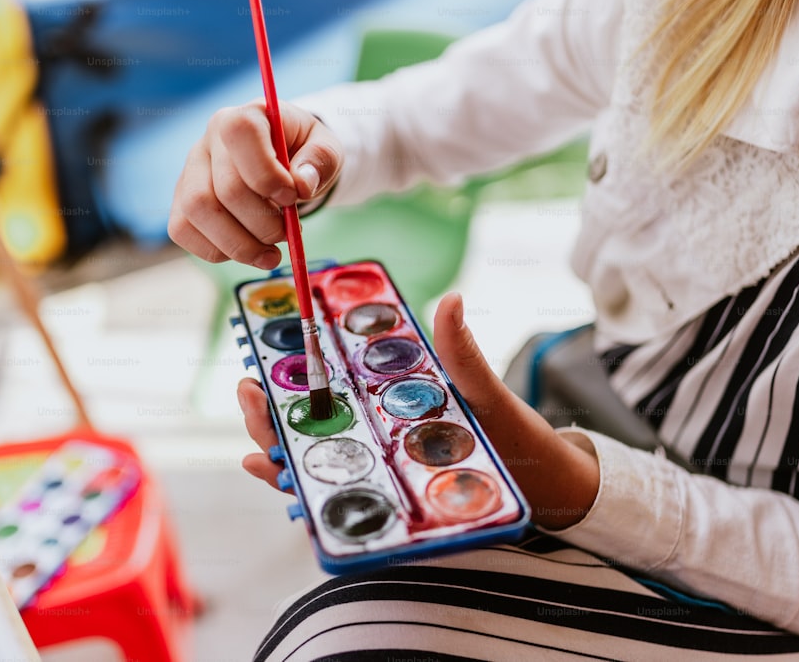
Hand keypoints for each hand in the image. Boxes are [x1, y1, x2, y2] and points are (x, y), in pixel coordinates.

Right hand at [169, 100, 342, 269]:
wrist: (281, 162)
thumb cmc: (301, 154)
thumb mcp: (326, 148)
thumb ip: (320, 160)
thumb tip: (301, 184)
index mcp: (244, 116)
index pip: (241, 134)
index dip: (267, 174)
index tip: (292, 197)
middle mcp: (208, 141)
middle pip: (224, 188)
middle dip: (262, 224)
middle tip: (287, 235)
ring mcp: (189, 172)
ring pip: (197, 212)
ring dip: (239, 245)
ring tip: (270, 254)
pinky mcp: (181, 201)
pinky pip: (182, 230)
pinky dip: (216, 251)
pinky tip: (245, 250)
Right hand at [237, 292, 600, 529]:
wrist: (547, 493)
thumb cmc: (518, 438)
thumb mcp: (486, 395)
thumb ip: (461, 355)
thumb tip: (450, 298)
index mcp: (392, 398)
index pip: (336, 379)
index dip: (297, 365)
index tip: (267, 348)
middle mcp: (377, 431)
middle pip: (312, 417)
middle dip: (272, 405)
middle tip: (251, 389)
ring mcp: (378, 467)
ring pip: (314, 454)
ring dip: (278, 445)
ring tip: (257, 439)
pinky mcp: (384, 501)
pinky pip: (335, 494)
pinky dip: (301, 487)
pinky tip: (278, 477)